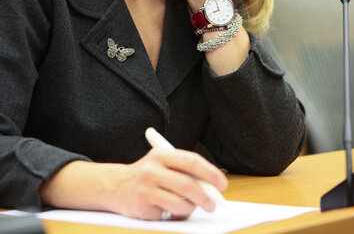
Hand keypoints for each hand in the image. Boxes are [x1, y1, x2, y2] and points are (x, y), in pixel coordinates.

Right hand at [40, 150, 226, 220]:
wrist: (115, 185)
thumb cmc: (149, 175)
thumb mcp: (164, 164)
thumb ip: (185, 172)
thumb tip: (213, 187)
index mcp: (161, 154)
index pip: (191, 161)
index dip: (210, 173)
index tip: (222, 183)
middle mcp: (152, 169)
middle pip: (187, 185)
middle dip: (205, 197)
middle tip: (213, 205)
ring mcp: (145, 188)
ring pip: (179, 204)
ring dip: (191, 209)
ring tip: (191, 208)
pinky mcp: (142, 207)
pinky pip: (167, 215)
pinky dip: (173, 215)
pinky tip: (167, 209)